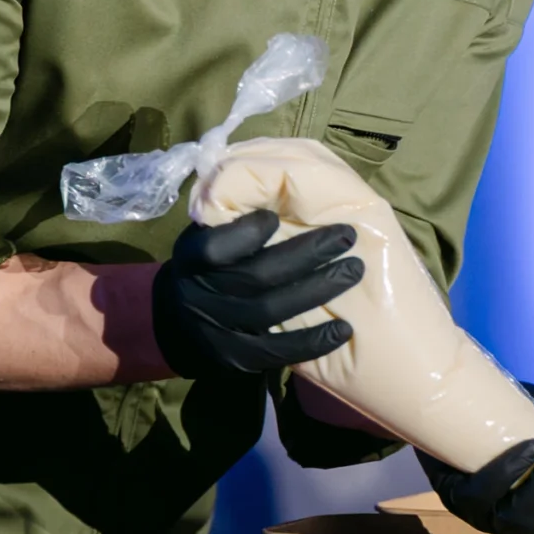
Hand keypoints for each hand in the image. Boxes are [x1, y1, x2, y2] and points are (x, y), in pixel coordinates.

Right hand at [150, 209, 359, 378]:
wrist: (179, 325)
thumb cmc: (209, 265)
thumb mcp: (208, 233)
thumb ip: (235, 211)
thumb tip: (278, 174)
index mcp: (191, 257)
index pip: (213, 247)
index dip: (246, 233)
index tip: (277, 216)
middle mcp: (200, 295)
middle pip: (254, 276)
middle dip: (305, 253)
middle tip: (346, 235)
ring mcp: (218, 330)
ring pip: (270, 311)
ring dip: (318, 289)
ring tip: (354, 269)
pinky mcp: (236, 359)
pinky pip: (278, 352)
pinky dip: (312, 341)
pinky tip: (344, 329)